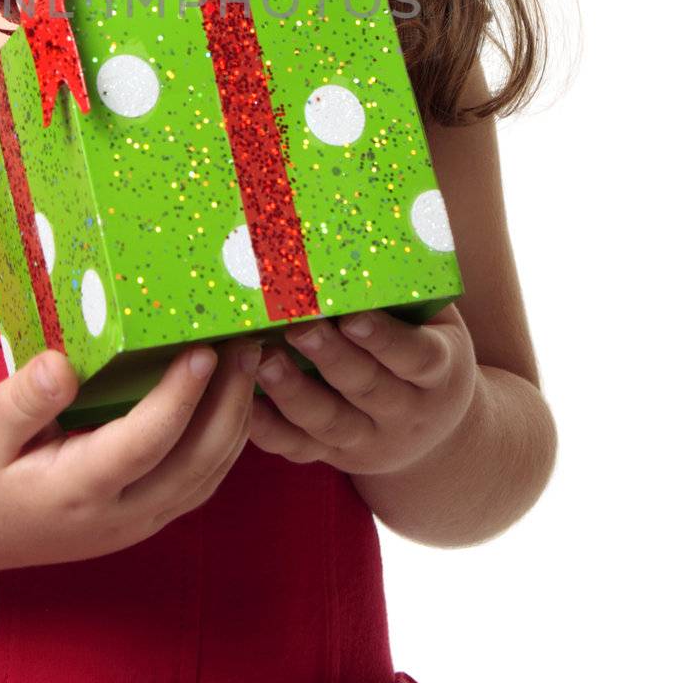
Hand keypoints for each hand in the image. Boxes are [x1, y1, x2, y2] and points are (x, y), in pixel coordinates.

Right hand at [0, 337, 263, 573]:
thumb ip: (21, 401)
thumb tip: (60, 366)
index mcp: (75, 491)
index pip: (143, 444)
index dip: (179, 397)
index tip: (205, 350)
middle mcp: (119, 515)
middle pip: (194, 462)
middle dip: (229, 402)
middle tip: (250, 343)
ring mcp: (140, 522)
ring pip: (208, 475)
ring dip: (238, 417)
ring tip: (253, 359)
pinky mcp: (150, 515)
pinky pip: (202, 479)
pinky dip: (227, 438)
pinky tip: (235, 396)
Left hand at [248, 304, 477, 475]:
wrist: (437, 434)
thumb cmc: (425, 348)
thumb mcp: (435, 322)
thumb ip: (407, 290)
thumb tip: (366, 226)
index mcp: (439, 373)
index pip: (416, 357)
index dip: (384, 338)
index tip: (352, 316)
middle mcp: (406, 413)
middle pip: (368, 388)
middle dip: (330, 358)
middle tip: (297, 327)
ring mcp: (369, 441)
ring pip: (330, 422)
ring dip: (293, 392)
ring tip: (263, 360)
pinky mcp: (335, 456)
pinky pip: (298, 448)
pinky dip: (268, 428)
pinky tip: (242, 400)